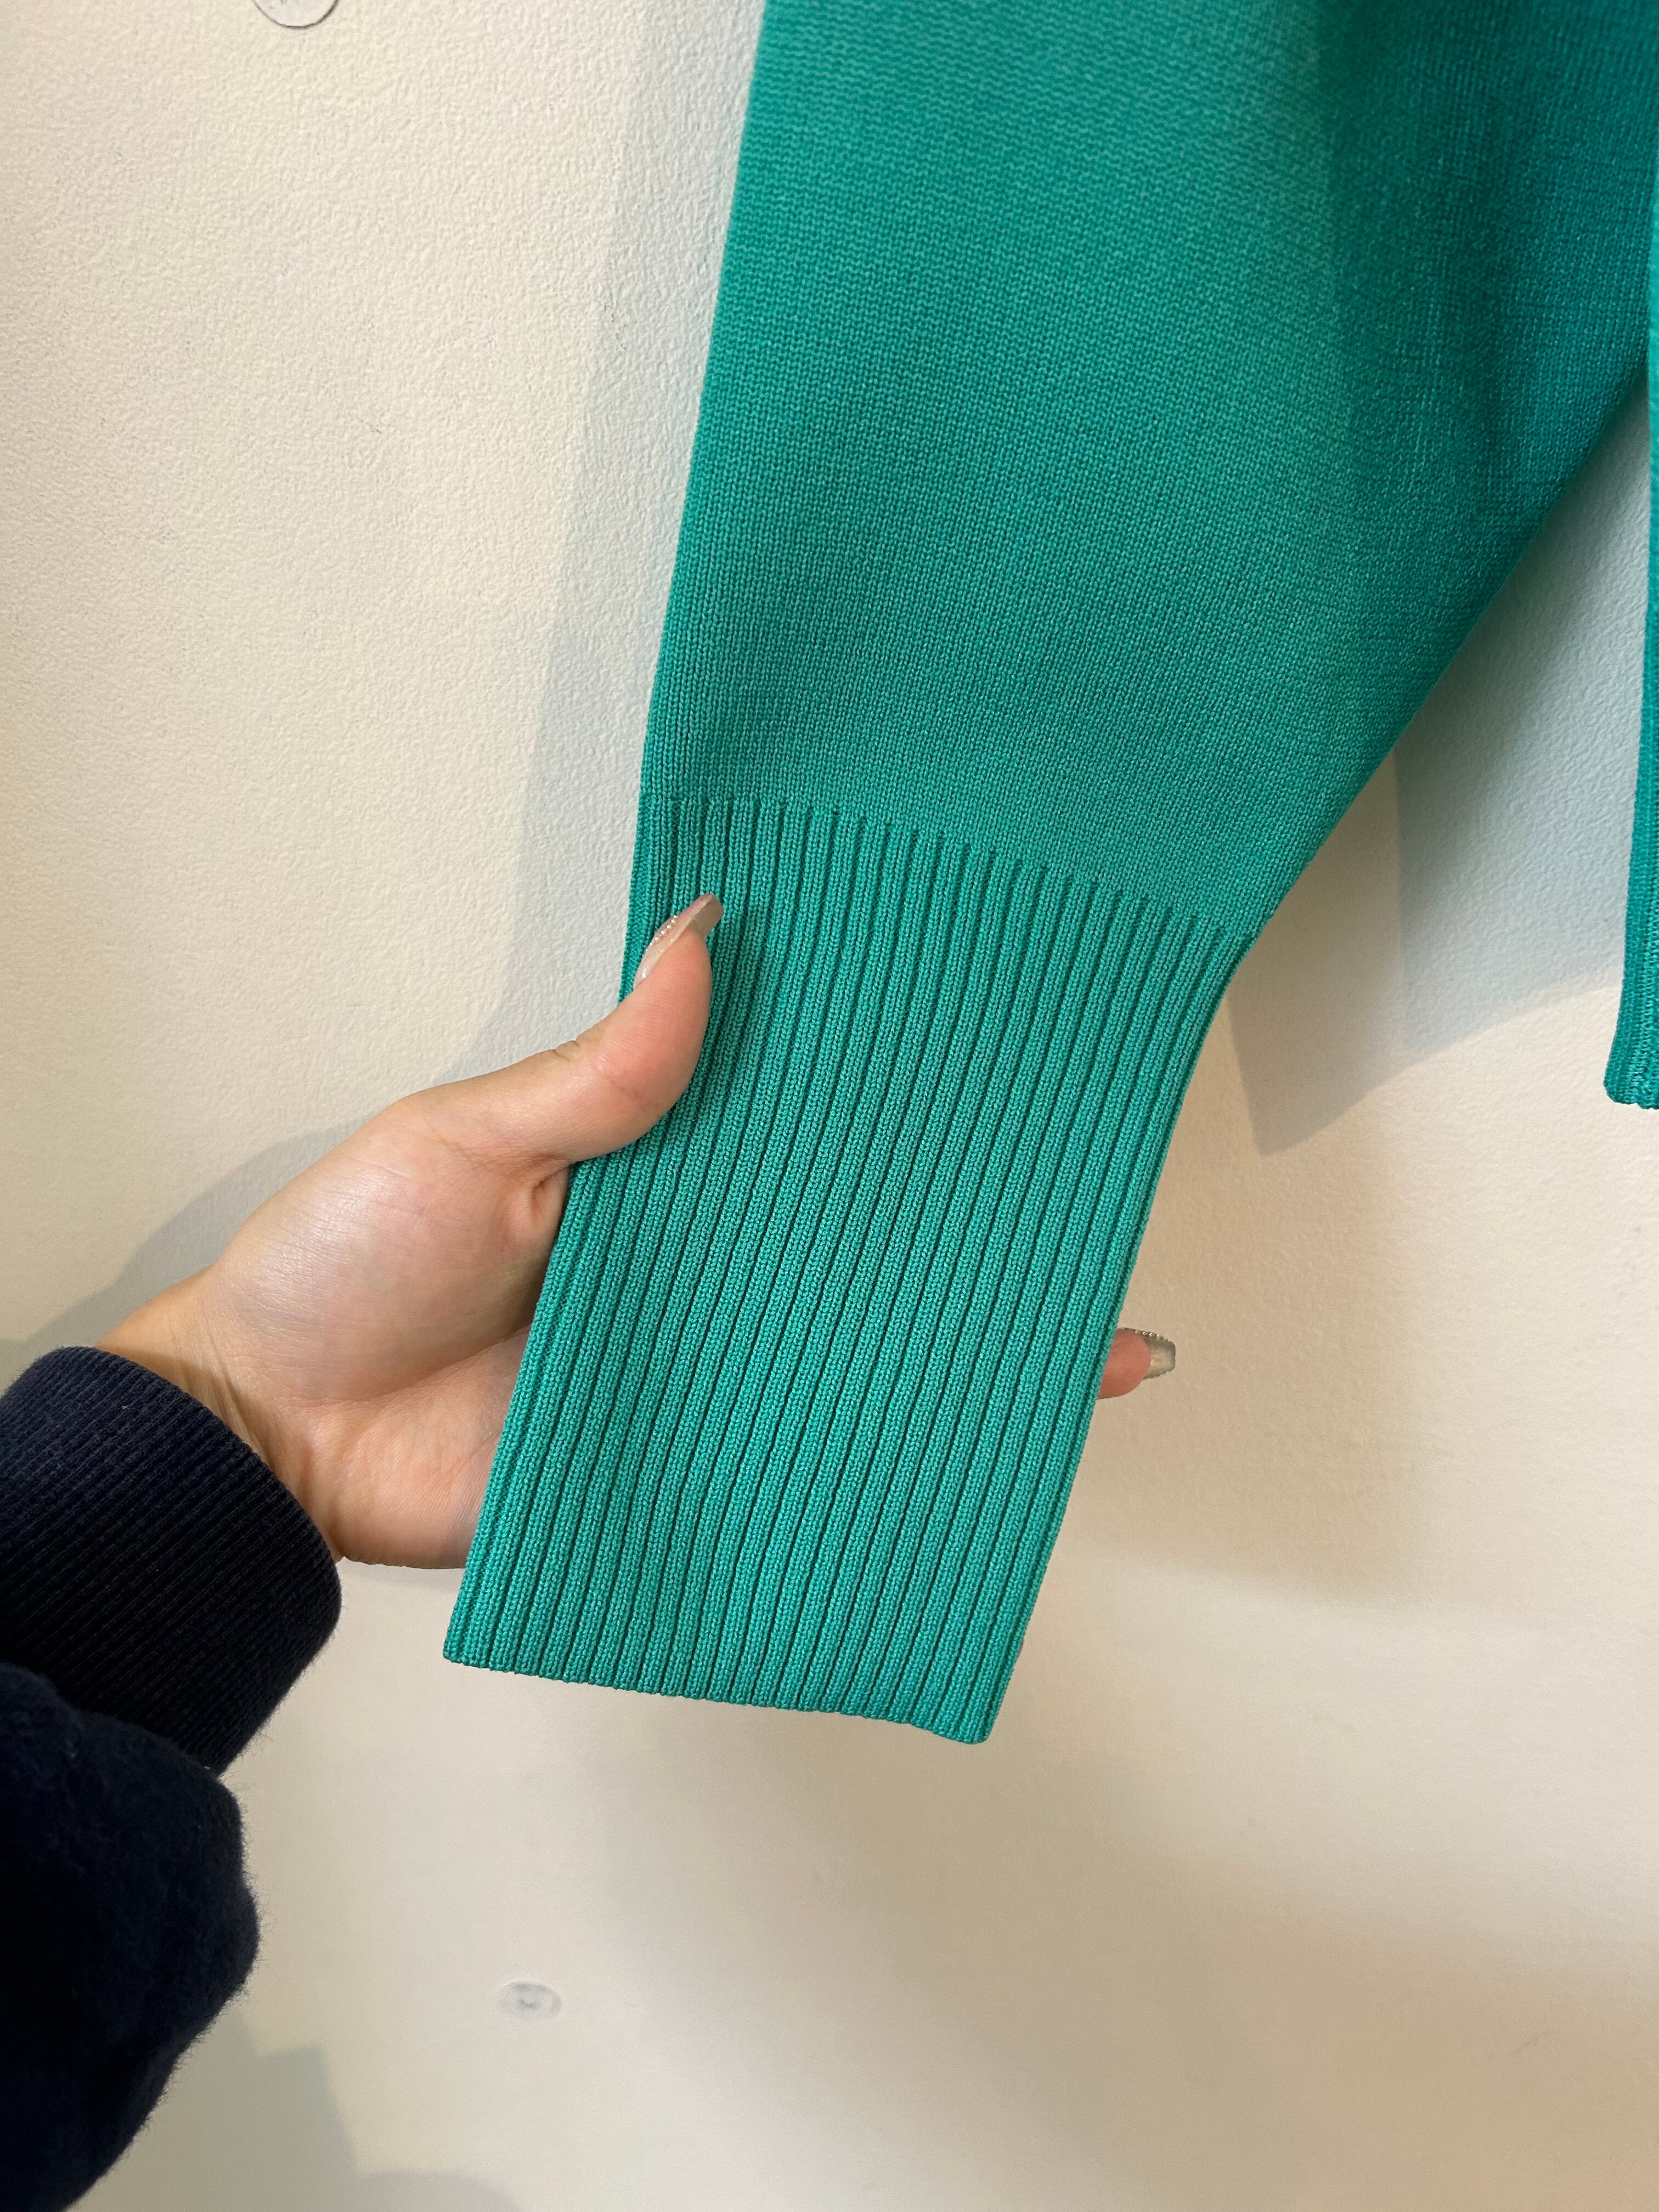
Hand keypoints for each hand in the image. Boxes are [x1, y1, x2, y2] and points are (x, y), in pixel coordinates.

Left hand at [100, 895, 1169, 1567]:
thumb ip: (598, 1073)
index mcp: (646, 1173)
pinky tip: (971, 1457)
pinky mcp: (667, 1468)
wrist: (264, 1438)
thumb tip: (704, 942)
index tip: (992, 1063)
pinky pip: (780, 1459)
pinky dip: (872, 1458)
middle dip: (953, 1231)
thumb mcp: (467, 1140)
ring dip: (949, 1347)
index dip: (879, 1100)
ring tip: (1092, 1343)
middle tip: (1082, 1209)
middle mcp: (683, 1270)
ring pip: (835, 1353)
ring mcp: (682, 1373)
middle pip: (837, 1244)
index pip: (789, 1125)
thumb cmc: (346, 1261)